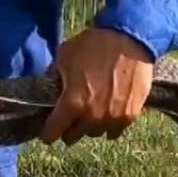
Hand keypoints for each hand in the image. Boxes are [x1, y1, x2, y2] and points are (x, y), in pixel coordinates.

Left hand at [39, 27, 153, 145]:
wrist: (129, 40)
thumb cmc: (93, 46)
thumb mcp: (64, 57)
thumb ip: (55, 76)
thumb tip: (52, 84)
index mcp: (72, 104)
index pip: (53, 132)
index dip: (47, 133)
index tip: (47, 131)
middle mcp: (92, 116)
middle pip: (73, 136)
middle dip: (67, 129)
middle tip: (68, 119)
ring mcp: (113, 118)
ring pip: (94, 134)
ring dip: (88, 126)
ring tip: (88, 113)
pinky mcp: (130, 115)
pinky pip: (114, 131)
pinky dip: (108, 125)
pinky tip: (105, 114)